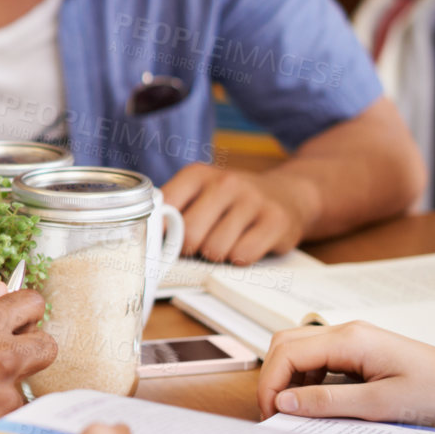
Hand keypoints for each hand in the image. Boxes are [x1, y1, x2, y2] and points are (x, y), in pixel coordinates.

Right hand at [0, 284, 55, 433]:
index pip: (30, 303)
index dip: (25, 313)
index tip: (20, 321)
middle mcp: (1, 364)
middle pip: (47, 347)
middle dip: (32, 353)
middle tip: (6, 365)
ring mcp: (6, 406)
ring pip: (25, 396)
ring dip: (4, 400)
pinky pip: (9, 431)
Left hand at [162, 165, 304, 264]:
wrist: (287, 195)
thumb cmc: (231, 201)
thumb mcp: (200, 194)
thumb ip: (173, 209)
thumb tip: (147, 236)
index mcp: (197, 174)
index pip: (164, 209)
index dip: (161, 232)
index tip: (165, 241)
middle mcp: (225, 182)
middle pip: (189, 235)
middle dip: (190, 249)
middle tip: (199, 245)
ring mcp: (252, 200)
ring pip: (215, 249)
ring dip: (216, 255)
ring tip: (225, 242)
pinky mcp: (275, 221)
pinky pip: (243, 256)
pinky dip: (240, 259)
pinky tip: (245, 245)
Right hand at [256, 321, 434, 425]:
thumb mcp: (381, 405)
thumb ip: (328, 402)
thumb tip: (284, 402)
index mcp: (350, 339)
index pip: (287, 353)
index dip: (271, 384)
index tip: (271, 414)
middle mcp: (347, 332)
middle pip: (286, 344)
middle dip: (273, 378)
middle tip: (275, 413)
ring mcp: (354, 340)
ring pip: (300, 350)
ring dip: (289, 378)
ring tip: (294, 411)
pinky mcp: (361, 352)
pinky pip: (320, 359)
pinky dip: (307, 379)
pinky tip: (316, 402)